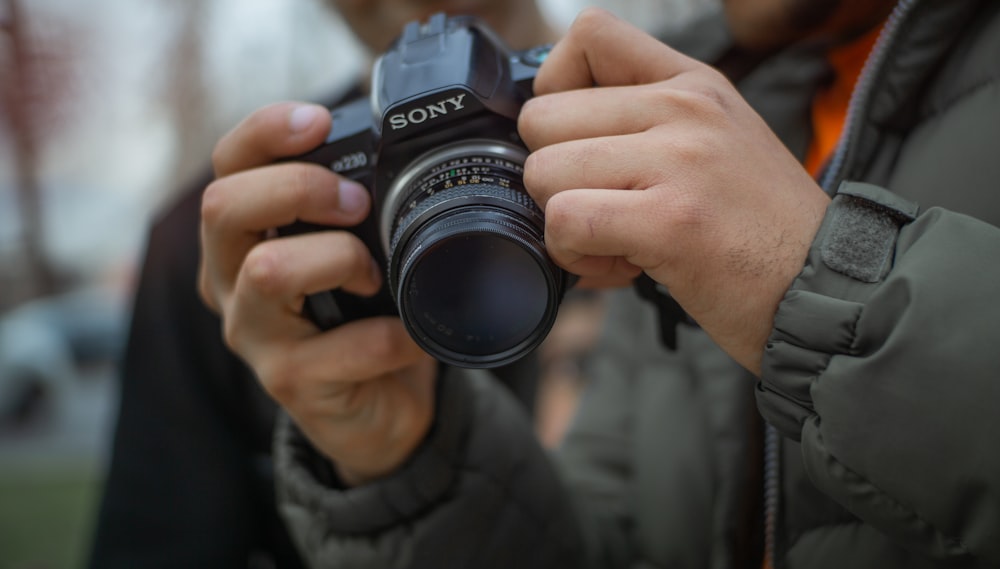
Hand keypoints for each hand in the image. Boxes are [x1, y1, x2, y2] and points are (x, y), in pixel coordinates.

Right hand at [198, 102, 435, 484]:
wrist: (378, 408)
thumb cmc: (364, 316)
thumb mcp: (353, 251)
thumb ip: (354, 208)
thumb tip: (401, 153)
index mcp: (242, 237)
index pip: (227, 167)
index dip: (264, 132)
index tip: (319, 121)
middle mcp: (230, 282)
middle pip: (222, 206)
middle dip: (298, 187)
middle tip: (356, 202)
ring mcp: (253, 336)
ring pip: (266, 270)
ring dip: (337, 258)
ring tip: (375, 275)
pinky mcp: (289, 383)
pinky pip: (341, 347)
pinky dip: (391, 335)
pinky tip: (412, 335)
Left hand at [518, 9, 830, 373]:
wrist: (829, 293)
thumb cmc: (760, 231)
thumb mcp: (714, 144)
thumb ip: (642, 125)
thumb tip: (549, 139)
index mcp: (692, 83)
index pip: (588, 34)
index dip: (556, 89)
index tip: (577, 140)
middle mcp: (685, 107)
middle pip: (542, 117)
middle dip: (555, 177)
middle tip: (606, 212)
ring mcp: (680, 159)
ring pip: (544, 172)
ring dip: (564, 223)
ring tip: (619, 244)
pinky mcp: (671, 220)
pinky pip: (565, 221)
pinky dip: (577, 258)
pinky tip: (624, 269)